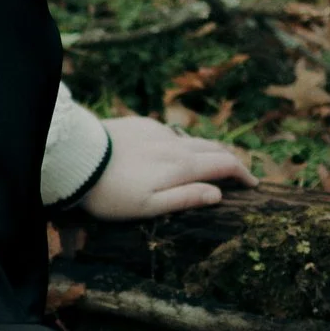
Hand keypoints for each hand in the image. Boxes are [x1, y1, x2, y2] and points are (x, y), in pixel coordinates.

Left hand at [78, 114, 253, 220]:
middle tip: (238, 175)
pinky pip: (170, 134)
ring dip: (208, 151)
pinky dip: (182, 144)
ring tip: (210, 165)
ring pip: (193, 139)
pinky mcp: (141, 124)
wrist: (76, 159)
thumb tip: (218, 194)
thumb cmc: (111, 192)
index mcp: (181, 166)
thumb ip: (185, 198)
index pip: (225, 164)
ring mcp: (158, 131)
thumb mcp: (148, 206)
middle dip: (230, 161)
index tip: (253, 185)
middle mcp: (175, 144)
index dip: (243, 174)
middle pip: (214, 148)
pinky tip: (173, 153)